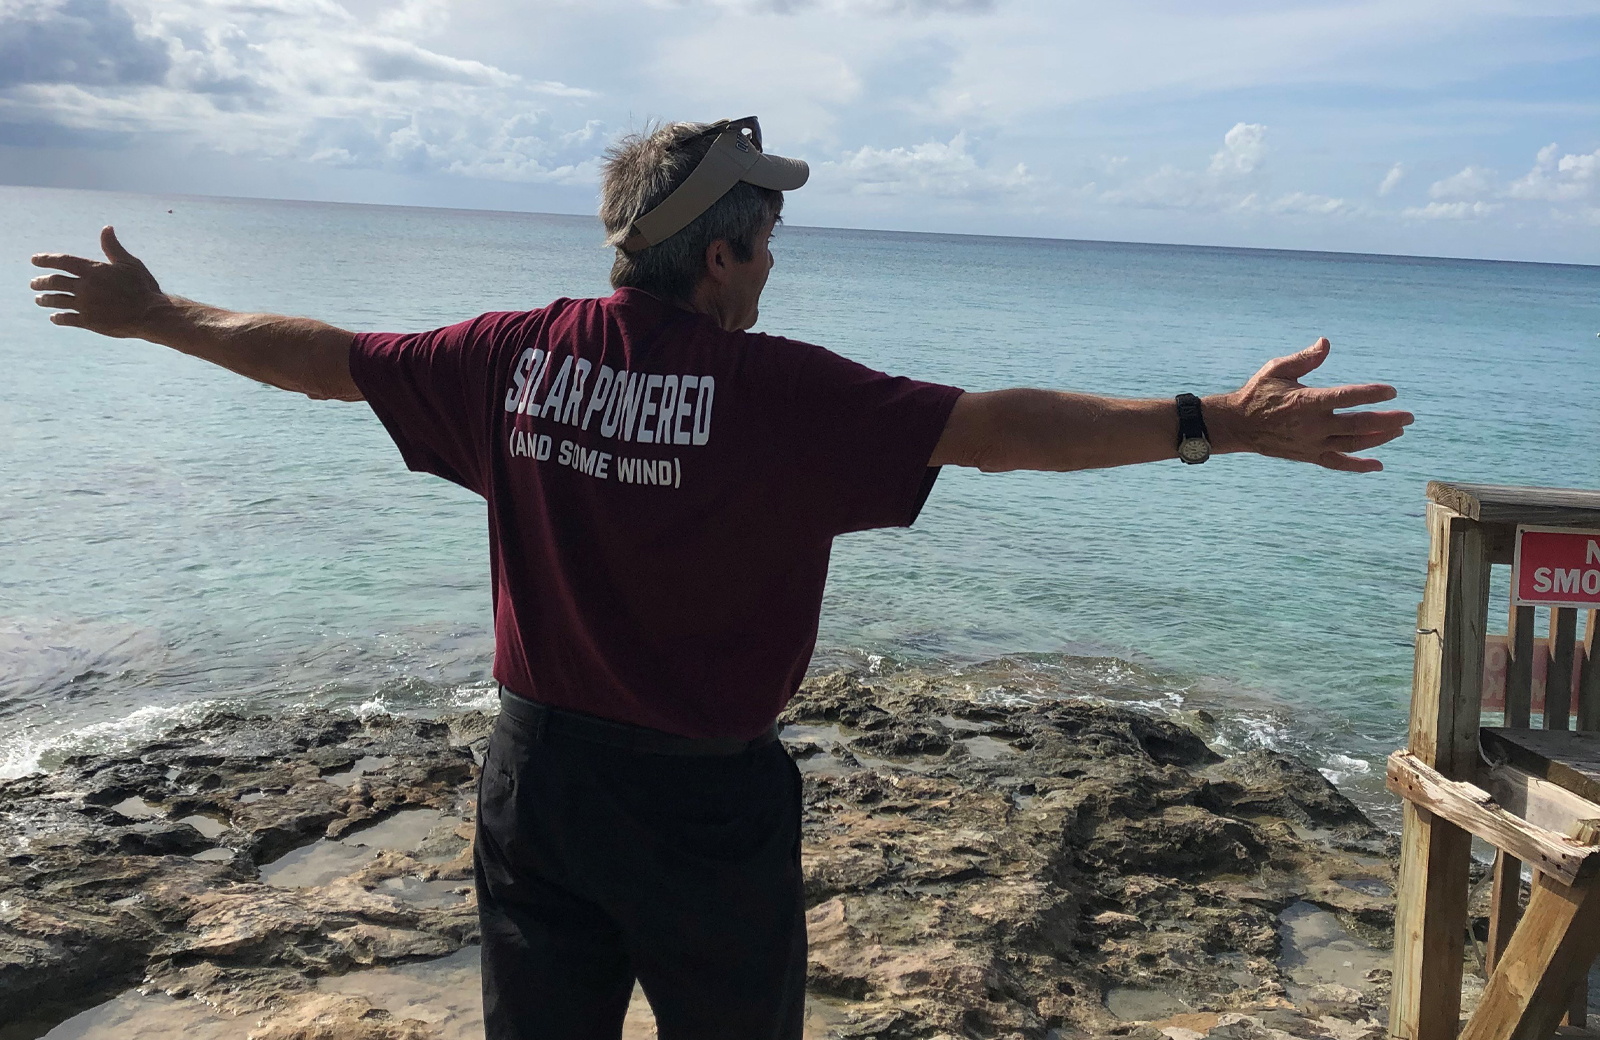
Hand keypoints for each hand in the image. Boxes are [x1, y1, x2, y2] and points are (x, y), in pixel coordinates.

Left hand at [30, 226, 164, 337]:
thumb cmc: (143, 287)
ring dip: (45, 299)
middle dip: (41, 282)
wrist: (151, 314)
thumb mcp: (129, 263)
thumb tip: (107, 228)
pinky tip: (54, 317)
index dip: (46, 260)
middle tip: (34, 283)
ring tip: (39, 300)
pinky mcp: (90, 322)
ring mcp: (86, 305)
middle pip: (54, 282)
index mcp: (93, 270)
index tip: (34, 260)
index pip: (62, 262)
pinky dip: (58, 317)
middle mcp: (85, 287)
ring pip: (57, 300)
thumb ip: (113, 247)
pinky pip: (67, 319)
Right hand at [1210, 338, 1413, 472]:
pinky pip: (1337, 464)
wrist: (1237, 425)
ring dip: (1378, 438)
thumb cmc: (1258, 393)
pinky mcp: (1308, 456)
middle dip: (1387, 420)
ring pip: (1352, 444)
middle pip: (1358, 424)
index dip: (1371, 393)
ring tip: (1398, 430)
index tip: (1391, 391)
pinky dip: (1358, 466)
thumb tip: (1326, 343)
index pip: (1347, 397)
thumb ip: (1305, 359)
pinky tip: (1377, 464)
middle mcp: (1312, 426)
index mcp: (1306, 401)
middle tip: (1409, 416)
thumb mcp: (1277, 369)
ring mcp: (1311, 444)